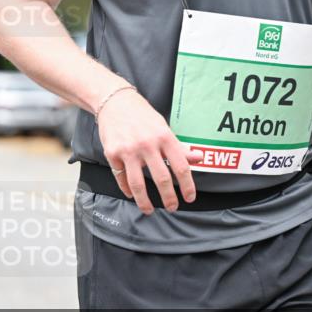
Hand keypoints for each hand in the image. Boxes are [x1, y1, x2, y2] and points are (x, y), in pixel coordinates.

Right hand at [97, 88, 202, 213]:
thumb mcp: (164, 127)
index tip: (189, 198)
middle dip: (169, 198)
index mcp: (164, 137)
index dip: (187, 186)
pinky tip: (132, 195)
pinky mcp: (112, 153)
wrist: (115, 102)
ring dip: (145, 202)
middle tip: (172, 208)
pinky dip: (127, 190)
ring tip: (149, 210)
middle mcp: (147, 144)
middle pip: (161, 179)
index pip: (181, 167)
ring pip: (138, 184)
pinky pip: (121, 177)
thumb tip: (199, 158)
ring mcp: (128, 150)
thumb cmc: (142, 116)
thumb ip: (179, 147)